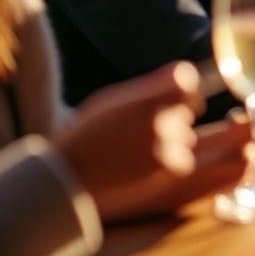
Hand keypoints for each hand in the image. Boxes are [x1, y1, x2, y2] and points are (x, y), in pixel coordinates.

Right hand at [52, 62, 248, 221]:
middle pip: (186, 108)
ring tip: (136, 150)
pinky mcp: (169, 168)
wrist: (67, 176)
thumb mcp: (113, 100)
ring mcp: (166, 144)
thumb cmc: (87, 134)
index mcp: (146, 98)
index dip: (185, 87)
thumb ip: (149, 89)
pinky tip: (143, 166)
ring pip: (186, 136)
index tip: (180, 96)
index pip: (185, 79)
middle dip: (173, 116)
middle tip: (141, 130)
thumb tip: (182, 79)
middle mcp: (160, 119)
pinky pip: (184, 160)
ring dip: (172, 142)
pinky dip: (170, 164)